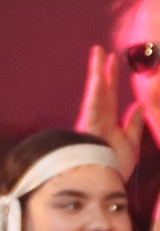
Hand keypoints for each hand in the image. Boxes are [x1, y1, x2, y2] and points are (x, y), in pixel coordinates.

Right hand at [76, 44, 144, 177]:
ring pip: (96, 92)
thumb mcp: (131, 143)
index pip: (110, 94)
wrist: (103, 182)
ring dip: (97, 73)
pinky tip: (99, 78)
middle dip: (101, 69)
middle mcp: (98, 117)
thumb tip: (138, 105)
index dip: (111, 76)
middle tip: (100, 49)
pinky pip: (94, 105)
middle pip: (101, 88)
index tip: (113, 58)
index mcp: (107, 120)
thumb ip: (133, 124)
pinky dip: (96, 91)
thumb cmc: (114, 165)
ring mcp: (93, 121)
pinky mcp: (91, 126)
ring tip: (98, 54)